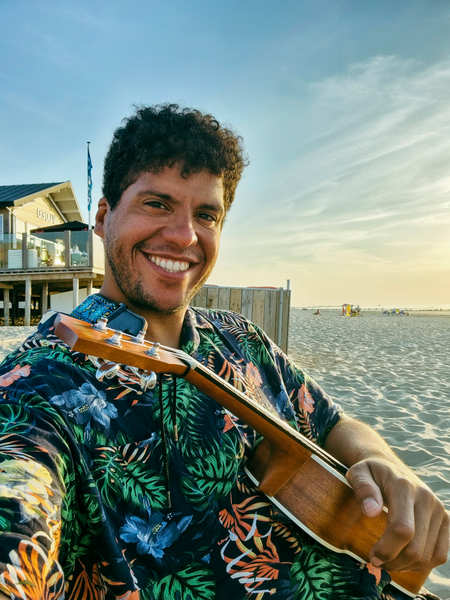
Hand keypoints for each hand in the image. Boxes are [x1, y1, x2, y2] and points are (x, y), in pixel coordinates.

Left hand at [346, 458, 449, 572]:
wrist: (390, 466)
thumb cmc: (371, 473)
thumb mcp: (357, 472)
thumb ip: (362, 488)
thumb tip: (371, 512)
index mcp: (403, 486)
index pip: (402, 529)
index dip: (387, 550)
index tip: (372, 556)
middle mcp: (426, 498)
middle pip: (415, 548)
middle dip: (394, 562)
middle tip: (376, 560)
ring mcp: (438, 509)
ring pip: (427, 556)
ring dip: (406, 566)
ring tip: (388, 560)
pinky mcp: (445, 519)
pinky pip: (439, 554)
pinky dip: (422, 564)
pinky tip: (404, 559)